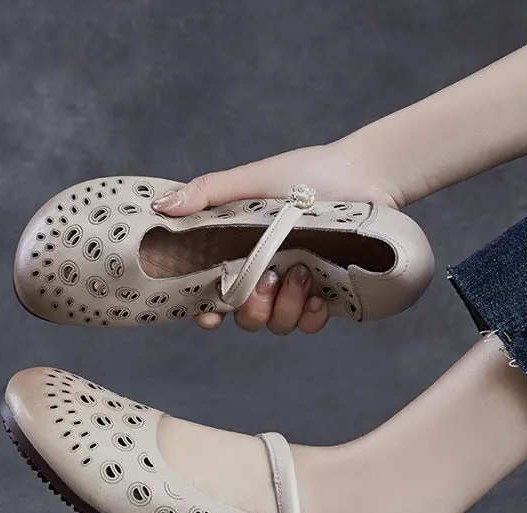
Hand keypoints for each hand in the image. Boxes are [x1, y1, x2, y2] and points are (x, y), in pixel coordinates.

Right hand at [151, 137, 405, 332]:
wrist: (364, 175)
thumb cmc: (306, 173)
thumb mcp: (251, 179)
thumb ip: (208, 193)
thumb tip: (162, 208)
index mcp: (240, 253)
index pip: (212, 295)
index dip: (205, 312)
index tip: (210, 315)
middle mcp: (264, 276)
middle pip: (244, 318)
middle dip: (252, 308)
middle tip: (268, 278)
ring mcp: (295, 289)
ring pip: (276, 325)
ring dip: (285, 307)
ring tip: (302, 272)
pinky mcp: (326, 295)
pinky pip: (310, 325)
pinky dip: (311, 317)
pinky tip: (318, 297)